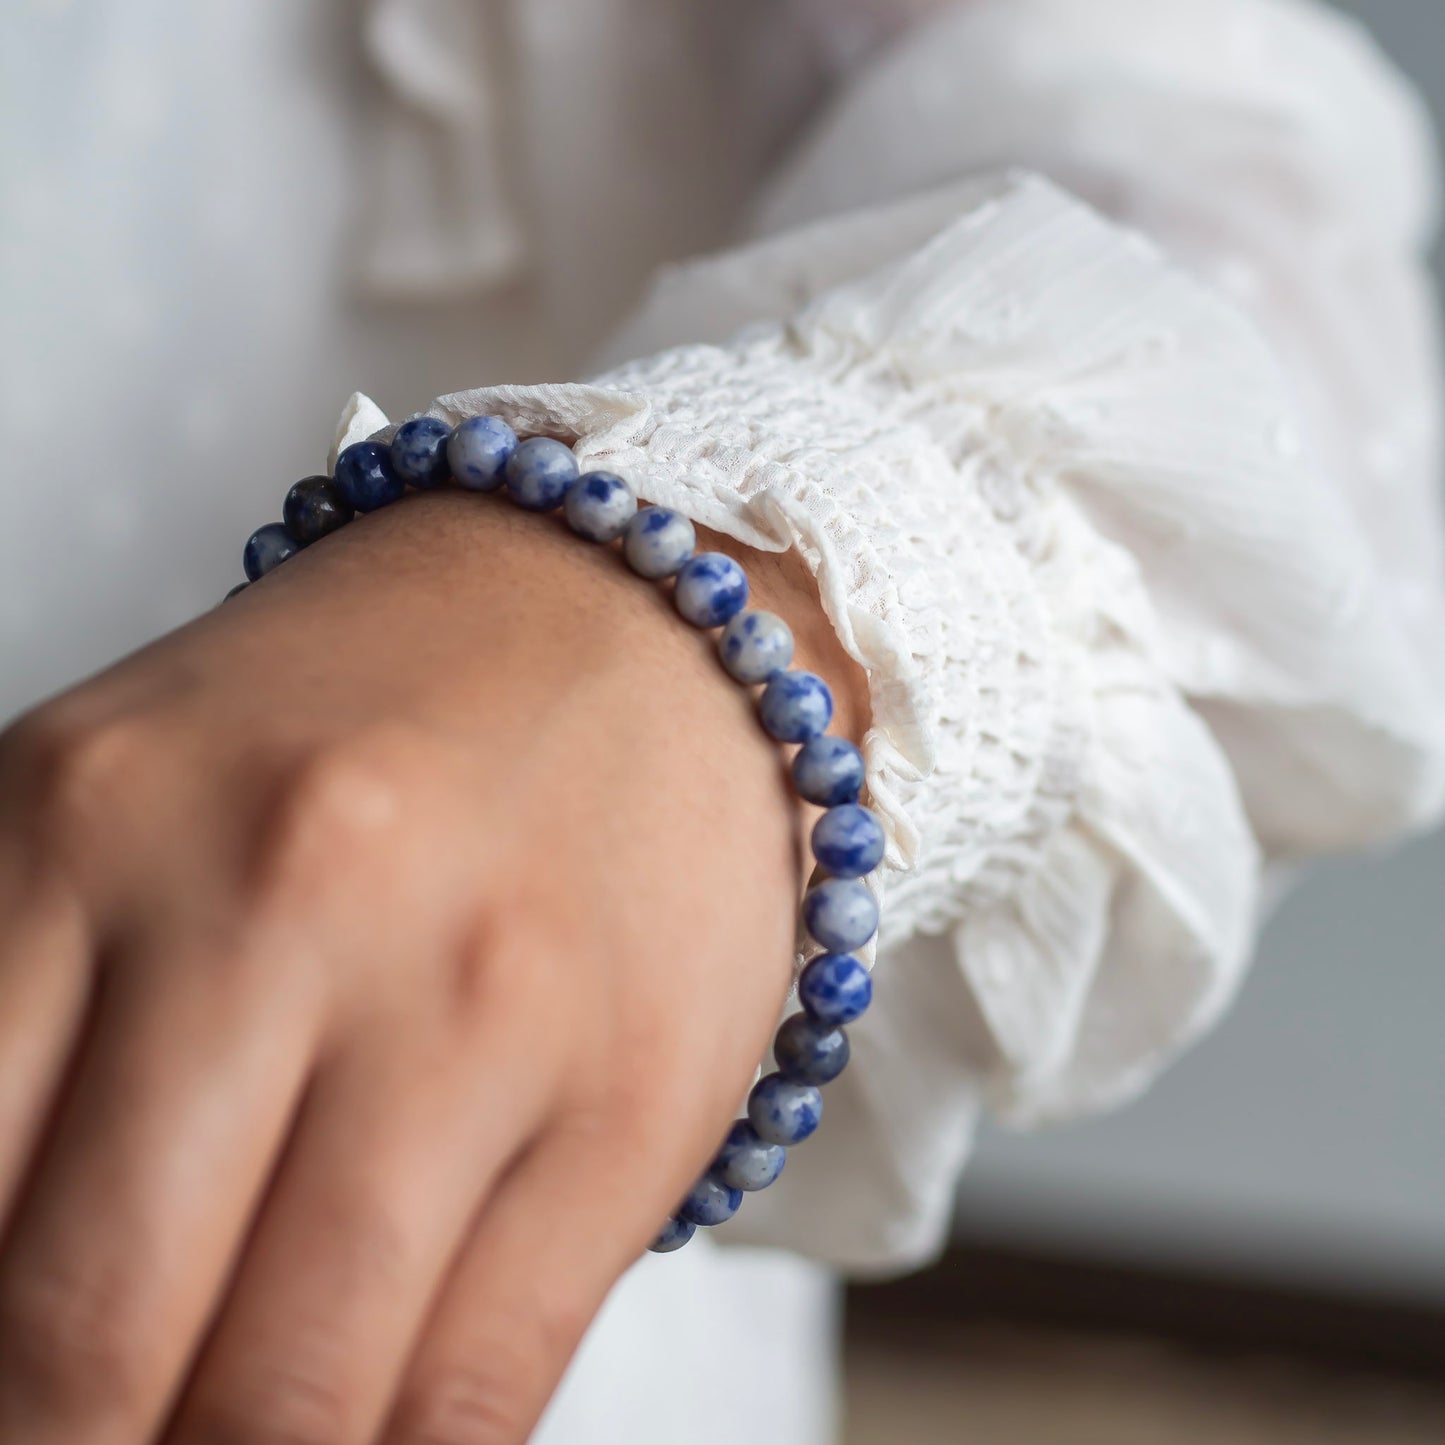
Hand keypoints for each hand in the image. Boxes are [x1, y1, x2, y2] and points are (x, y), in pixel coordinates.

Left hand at [0, 490, 863, 1443]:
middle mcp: (285, 899)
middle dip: (76, 1443)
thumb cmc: (361, 726)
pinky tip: (366, 1435)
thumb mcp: (123, 818)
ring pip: (292, 1402)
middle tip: (94, 1432)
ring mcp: (480, 1004)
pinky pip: (476, 1384)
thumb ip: (22, 1041)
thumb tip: (11, 1316)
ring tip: (222, 1430)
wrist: (621, 621)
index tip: (15, 1399)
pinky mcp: (633, 1093)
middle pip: (91, 1341)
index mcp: (91, 820)